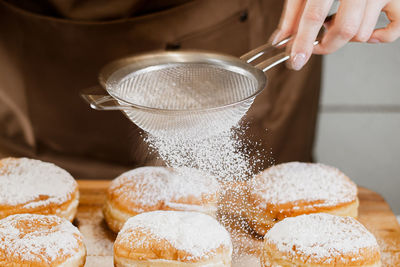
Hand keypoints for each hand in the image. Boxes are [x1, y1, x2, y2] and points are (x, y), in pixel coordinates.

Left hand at [271, 0, 399, 69]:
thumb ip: (293, 12)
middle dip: (325, 45)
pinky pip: (394, 29)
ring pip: (362, 33)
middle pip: (344, 30)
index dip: (303, 42)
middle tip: (314, 44)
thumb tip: (281, 39)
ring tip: (336, 24)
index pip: (314, 15)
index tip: (296, 59)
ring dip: (346, 38)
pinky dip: (380, 37)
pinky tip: (367, 33)